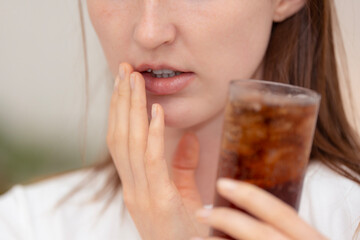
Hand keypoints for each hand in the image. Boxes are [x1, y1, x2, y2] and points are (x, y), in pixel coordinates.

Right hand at [106, 63, 208, 239]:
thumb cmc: (184, 232)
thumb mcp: (182, 195)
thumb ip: (182, 167)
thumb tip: (189, 138)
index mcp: (134, 187)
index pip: (120, 141)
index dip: (119, 111)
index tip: (122, 84)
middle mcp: (132, 188)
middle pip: (120, 136)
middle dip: (121, 101)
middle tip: (122, 70)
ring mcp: (143, 195)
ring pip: (131, 144)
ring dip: (131, 109)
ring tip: (133, 80)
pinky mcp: (161, 201)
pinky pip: (153, 162)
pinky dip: (153, 135)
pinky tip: (155, 112)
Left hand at [193, 179, 327, 239]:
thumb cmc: (290, 239)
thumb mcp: (299, 235)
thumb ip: (284, 222)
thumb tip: (251, 194)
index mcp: (308, 237)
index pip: (281, 213)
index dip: (251, 197)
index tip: (221, 183)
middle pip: (261, 234)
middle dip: (228, 220)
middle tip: (199, 211)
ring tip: (194, 237)